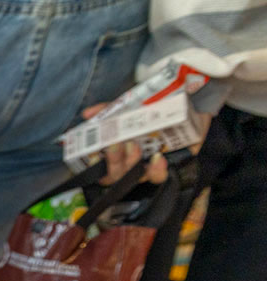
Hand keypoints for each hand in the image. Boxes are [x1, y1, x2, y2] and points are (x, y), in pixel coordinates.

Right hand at [81, 102, 211, 185]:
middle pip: (115, 174)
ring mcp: (149, 166)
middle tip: (116, 144)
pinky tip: (156, 158)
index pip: (100, 166)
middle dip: (113, 161)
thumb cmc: (158, 106)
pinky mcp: (170, 167)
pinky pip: (159, 177)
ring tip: (134, 146)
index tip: (94, 153)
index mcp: (118, 149)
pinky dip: (155, 170)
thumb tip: (87, 114)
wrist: (192, 103)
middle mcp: (131, 161)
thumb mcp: (131, 105)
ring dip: (130, 163)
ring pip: (133, 177)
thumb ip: (110, 109)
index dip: (94, 165)